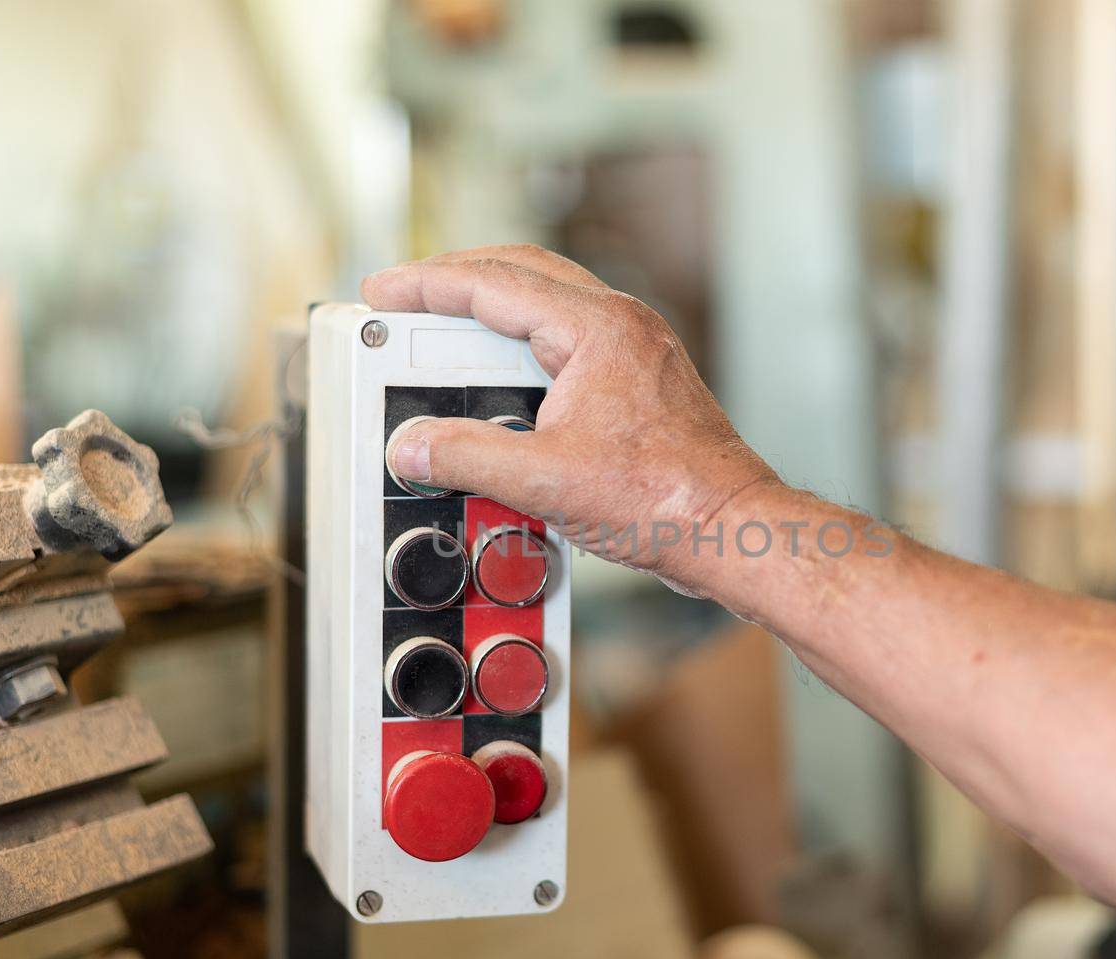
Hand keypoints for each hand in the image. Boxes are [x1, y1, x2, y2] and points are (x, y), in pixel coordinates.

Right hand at [362, 246, 780, 594]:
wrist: (730, 528)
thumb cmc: (668, 499)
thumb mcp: (546, 481)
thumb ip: (468, 457)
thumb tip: (414, 445)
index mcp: (599, 329)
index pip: (495, 283)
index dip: (428, 283)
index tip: (385, 290)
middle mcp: (622, 326)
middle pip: (523, 273)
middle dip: (457, 280)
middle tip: (406, 297)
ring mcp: (636, 350)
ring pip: (548, 302)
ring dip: (492, 310)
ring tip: (443, 330)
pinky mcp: (640, 381)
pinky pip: (569, 338)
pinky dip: (524, 343)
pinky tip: (502, 376)